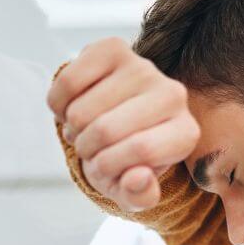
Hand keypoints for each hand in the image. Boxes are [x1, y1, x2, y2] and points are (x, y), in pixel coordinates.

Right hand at [47, 37, 200, 211]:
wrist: (116, 121)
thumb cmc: (128, 160)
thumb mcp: (133, 190)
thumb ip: (139, 196)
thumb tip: (138, 178)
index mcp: (185, 134)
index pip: (141, 150)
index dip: (108, 166)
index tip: (103, 168)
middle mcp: (174, 95)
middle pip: (106, 129)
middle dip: (85, 150)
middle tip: (89, 149)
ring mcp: (144, 67)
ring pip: (82, 110)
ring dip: (71, 129)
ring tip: (84, 130)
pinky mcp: (113, 47)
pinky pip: (67, 82)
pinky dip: (58, 105)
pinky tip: (72, 108)